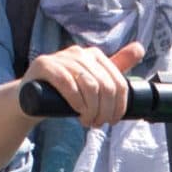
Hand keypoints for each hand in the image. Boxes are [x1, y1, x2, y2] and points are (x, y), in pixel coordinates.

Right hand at [22, 41, 142, 127]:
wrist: (31, 97)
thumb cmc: (65, 92)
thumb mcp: (93, 81)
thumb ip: (116, 66)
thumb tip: (140, 48)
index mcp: (95, 56)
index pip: (118, 83)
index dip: (119, 106)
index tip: (112, 121)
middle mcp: (80, 53)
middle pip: (105, 86)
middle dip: (104, 110)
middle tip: (96, 124)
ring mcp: (62, 57)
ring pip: (89, 85)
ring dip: (91, 109)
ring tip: (86, 121)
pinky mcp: (45, 65)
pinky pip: (67, 83)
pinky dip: (75, 101)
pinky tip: (76, 111)